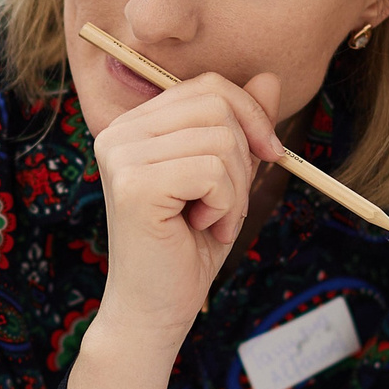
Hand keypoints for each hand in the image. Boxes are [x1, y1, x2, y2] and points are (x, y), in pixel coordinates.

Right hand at [89, 70, 282, 338]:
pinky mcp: (134, 184)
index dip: (250, 116)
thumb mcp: (227, 178)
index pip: (207, 86)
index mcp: (134, 125)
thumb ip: (242, 128)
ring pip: (220, 140)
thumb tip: (270, 77)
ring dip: (234, 190)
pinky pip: (211, 171)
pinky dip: (225, 206)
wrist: (155, 311)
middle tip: (226, 204)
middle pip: (217, 104)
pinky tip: (200, 229)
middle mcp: (118, 132)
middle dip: (242, 158)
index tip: (269, 155)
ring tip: (209, 221)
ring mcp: (121, 155)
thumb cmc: (188, 247)